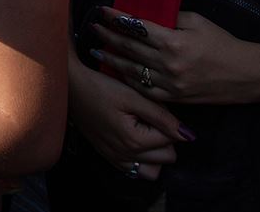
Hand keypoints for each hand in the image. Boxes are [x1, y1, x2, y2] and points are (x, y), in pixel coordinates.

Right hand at [68, 56, 192, 181]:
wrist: (71, 87)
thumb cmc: (101, 87)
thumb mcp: (133, 96)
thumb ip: (163, 116)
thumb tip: (188, 135)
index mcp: (134, 140)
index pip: (172, 139)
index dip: (166, 120)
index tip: (150, 107)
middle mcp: (125, 155)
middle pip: (167, 156)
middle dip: (163, 137)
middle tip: (147, 117)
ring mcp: (116, 159)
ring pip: (154, 169)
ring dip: (155, 153)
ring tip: (145, 131)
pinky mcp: (108, 157)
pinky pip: (135, 171)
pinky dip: (141, 159)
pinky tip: (134, 140)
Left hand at [89, 6, 256, 104]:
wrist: (246, 75)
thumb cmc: (223, 44)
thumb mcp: (198, 21)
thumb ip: (170, 17)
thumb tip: (145, 14)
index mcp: (174, 42)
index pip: (137, 27)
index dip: (117, 18)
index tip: (103, 11)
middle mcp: (168, 64)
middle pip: (129, 48)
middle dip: (108, 36)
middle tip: (94, 28)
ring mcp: (170, 84)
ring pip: (132, 70)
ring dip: (112, 59)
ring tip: (97, 50)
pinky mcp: (174, 98)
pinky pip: (144, 89)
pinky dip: (128, 78)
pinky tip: (117, 71)